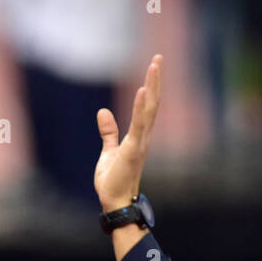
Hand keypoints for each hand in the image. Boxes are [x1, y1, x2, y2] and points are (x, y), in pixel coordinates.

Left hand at [93, 55, 161, 212]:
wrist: (114, 203)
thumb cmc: (113, 182)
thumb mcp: (108, 151)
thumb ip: (108, 132)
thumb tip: (103, 113)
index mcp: (138, 137)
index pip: (147, 106)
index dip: (151, 86)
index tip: (153, 66)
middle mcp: (143, 137)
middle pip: (152, 103)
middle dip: (155, 80)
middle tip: (158, 57)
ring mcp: (140, 143)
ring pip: (149, 110)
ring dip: (152, 86)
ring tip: (155, 65)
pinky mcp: (133, 150)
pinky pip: (139, 125)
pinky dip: (141, 107)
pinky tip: (143, 90)